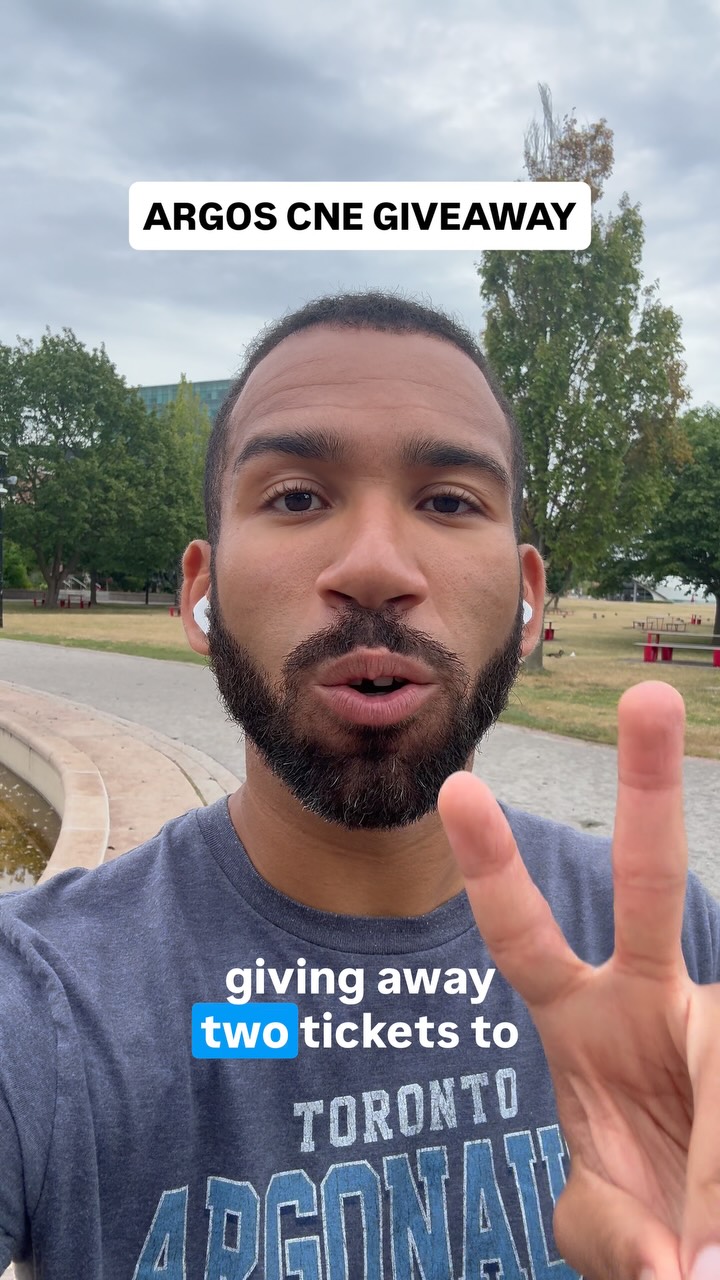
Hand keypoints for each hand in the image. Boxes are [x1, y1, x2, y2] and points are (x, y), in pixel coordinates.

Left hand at [437, 681, 719, 1279]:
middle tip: (649, 695)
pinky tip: (708, 1233)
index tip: (461, 788)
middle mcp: (650, 1001)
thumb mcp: (605, 1230)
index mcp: (579, 1020)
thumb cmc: (645, 1222)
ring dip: (714, 1172)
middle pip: (650, 882)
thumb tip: (677, 1274)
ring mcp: (711, 1022)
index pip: (524, 934)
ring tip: (698, 1255)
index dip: (495, 866)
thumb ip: (615, 1236)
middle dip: (648, 791)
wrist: (703, 1247)